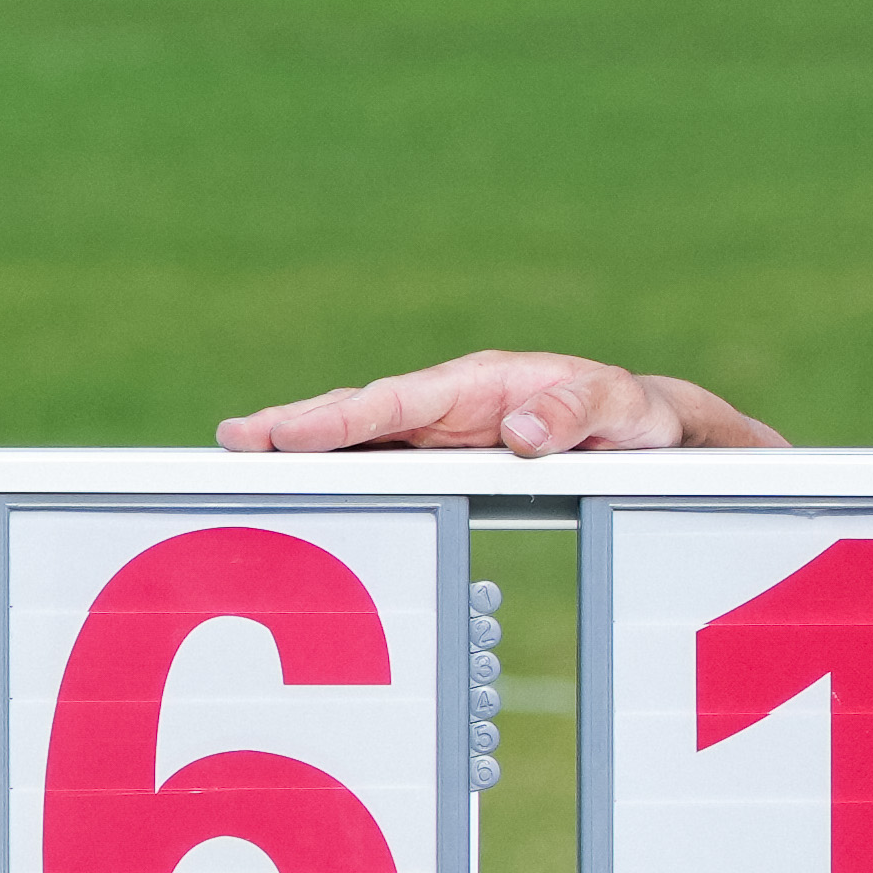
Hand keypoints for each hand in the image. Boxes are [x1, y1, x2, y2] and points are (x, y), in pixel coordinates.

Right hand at [214, 347, 781, 454]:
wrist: (641, 429)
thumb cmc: (628, 412)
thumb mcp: (617, 409)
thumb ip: (573, 414)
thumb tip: (522, 431)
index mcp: (478, 384)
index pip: (396, 402)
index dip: (338, 419)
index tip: (285, 433)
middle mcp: (447, 406)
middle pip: (358, 417)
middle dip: (294, 427)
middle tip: (231, 442)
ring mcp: (440, 434)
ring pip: (359, 442)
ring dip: (302, 451)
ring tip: (241, 462)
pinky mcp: (442, 459)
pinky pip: (380, 466)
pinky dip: (335, 473)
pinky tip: (296, 489)